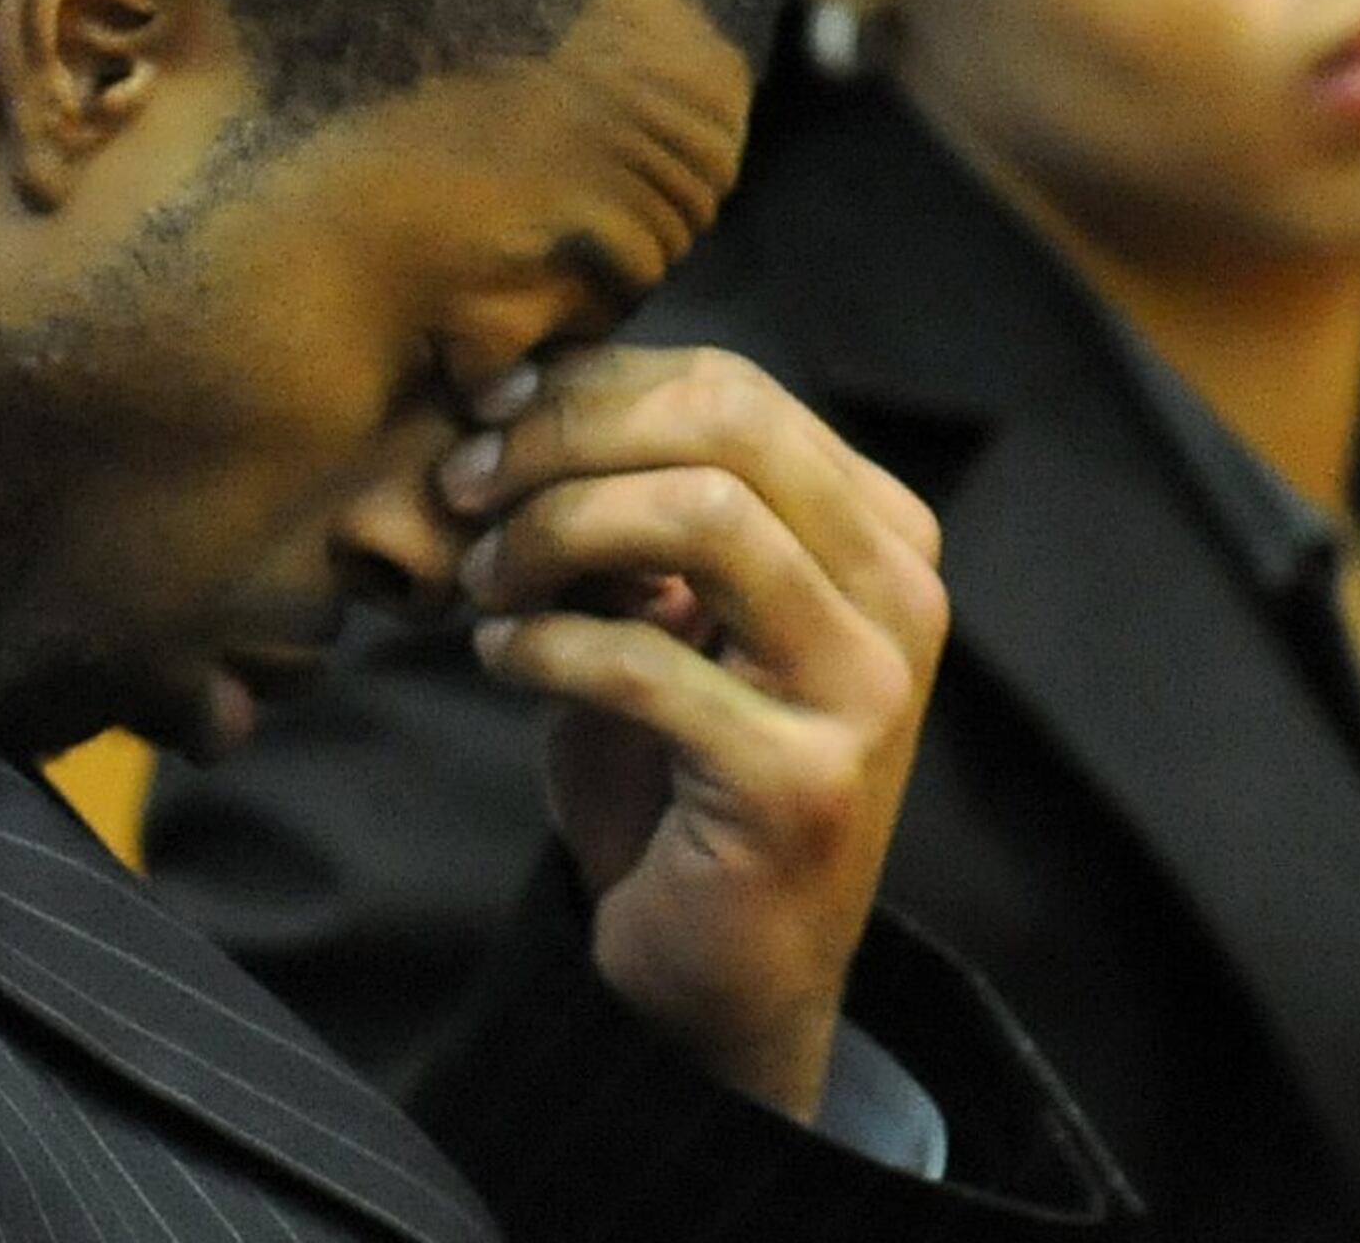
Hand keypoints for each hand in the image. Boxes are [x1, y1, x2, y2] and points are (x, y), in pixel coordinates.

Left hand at [437, 344, 944, 1119]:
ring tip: (482, 580)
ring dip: (554, 531)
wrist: (724, 975)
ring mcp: (864, 690)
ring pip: (701, 517)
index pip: (732, 389)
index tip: (482, 411)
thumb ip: (625, 508)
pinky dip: (543, 645)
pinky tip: (499, 659)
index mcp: (877, 533)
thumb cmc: (673, 770)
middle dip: (564, 439)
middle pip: (725, 426)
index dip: (590, 383)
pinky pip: (643, 662)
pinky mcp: (801, 783)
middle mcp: (898, 596)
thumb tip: (511, 397)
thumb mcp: (657, 613)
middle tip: (461, 486)